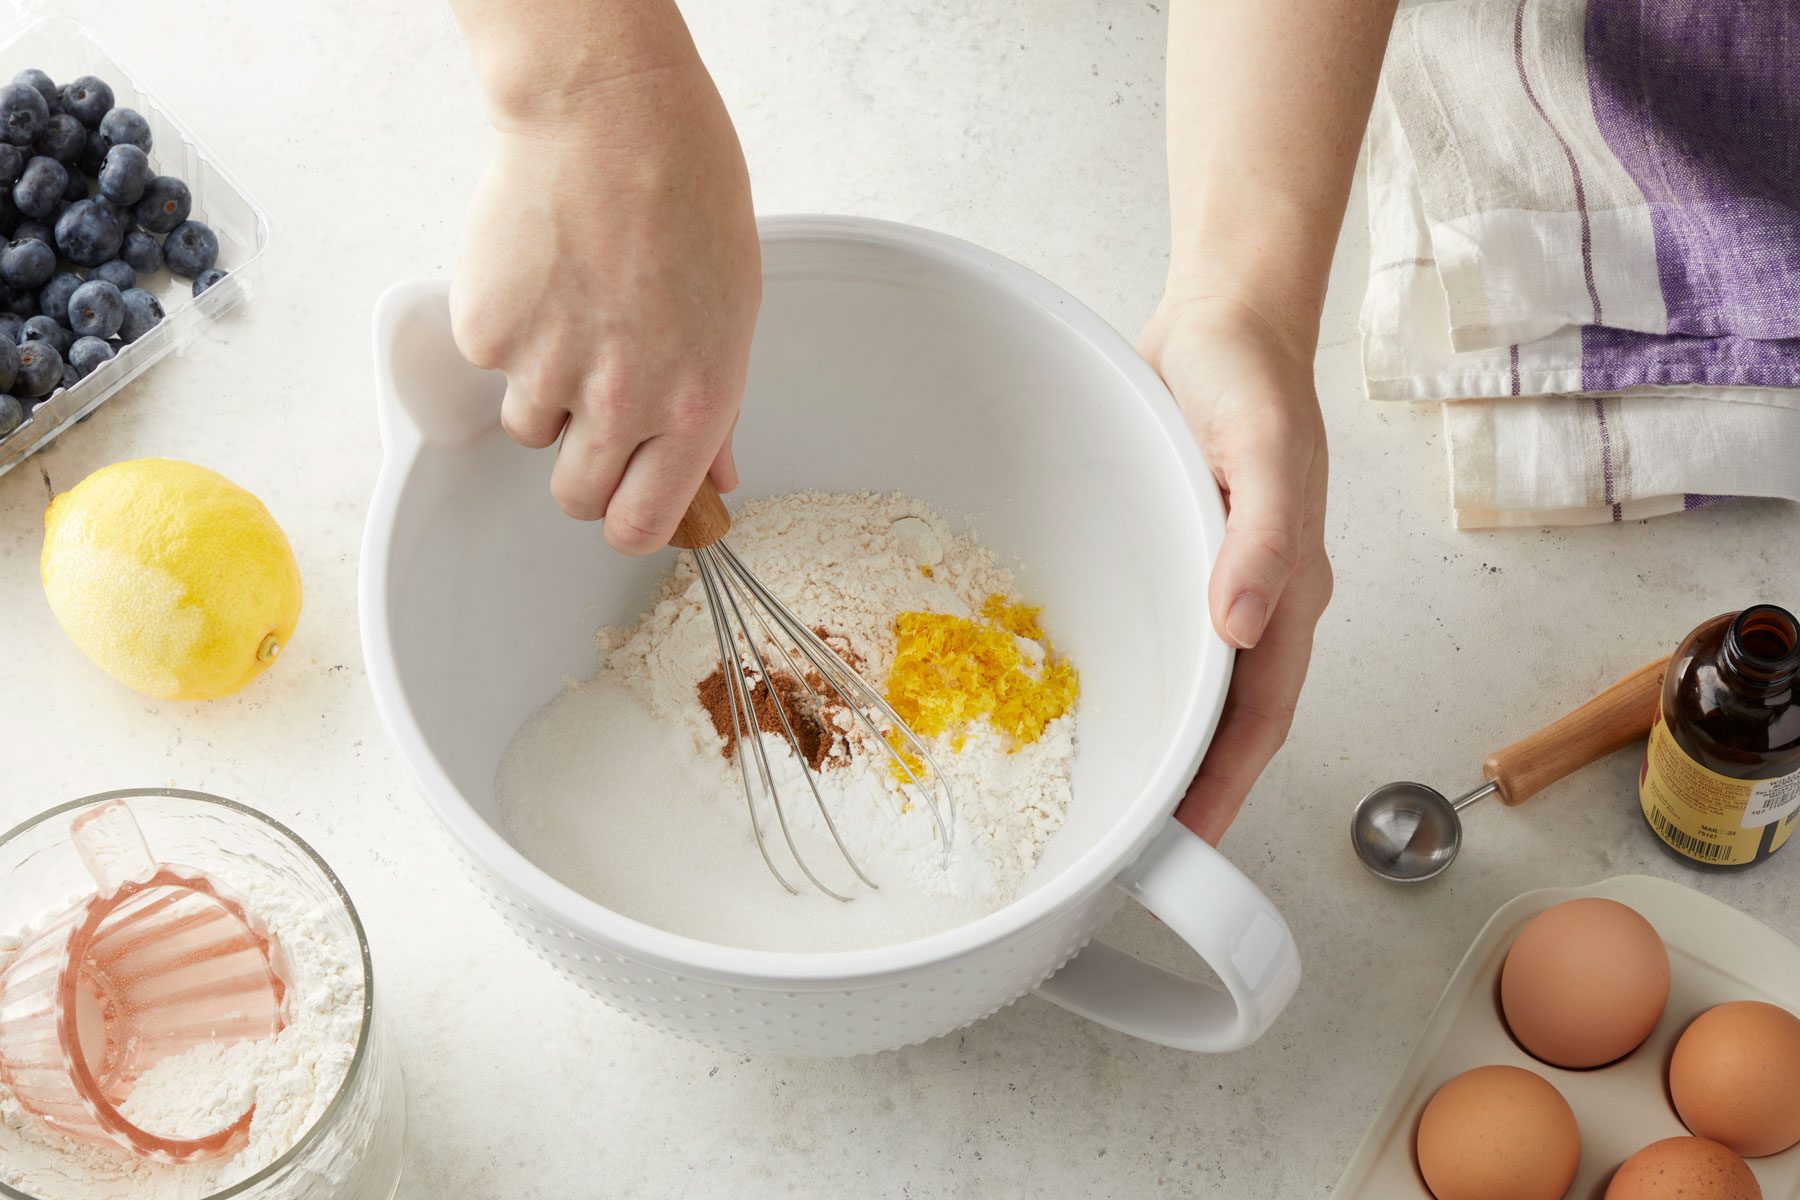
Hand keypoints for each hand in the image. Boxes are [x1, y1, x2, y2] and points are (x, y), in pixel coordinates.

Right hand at [449, 66, 760, 553]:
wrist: (608, 118)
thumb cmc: (684, 193)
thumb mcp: (733, 311)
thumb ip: (717, 407)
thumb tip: (715, 470)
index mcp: (692, 404)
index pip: (642, 523)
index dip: (631, 521)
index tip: (627, 507)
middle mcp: (619, 401)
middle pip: (575, 498)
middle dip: (584, 469)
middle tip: (596, 411)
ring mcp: (545, 371)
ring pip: (529, 429)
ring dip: (545, 393)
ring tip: (576, 314)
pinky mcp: (487, 334)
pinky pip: (492, 366)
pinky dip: (510, 335)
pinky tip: (543, 278)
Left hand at [1138, 295, 1332, 844]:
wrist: (1224, 322)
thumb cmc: (1249, 380)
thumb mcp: (1264, 449)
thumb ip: (1265, 537)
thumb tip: (1243, 627)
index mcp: (1289, 592)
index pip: (1261, 715)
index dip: (1226, 785)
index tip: (1186, 844)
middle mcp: (1260, 601)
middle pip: (1232, 719)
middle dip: (1196, 787)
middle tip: (1136, 843)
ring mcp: (1223, 583)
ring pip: (1202, 687)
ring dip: (1171, 743)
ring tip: (1120, 791)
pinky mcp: (1185, 558)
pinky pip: (1173, 640)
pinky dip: (1151, 682)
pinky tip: (1114, 697)